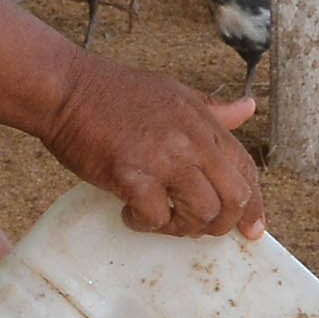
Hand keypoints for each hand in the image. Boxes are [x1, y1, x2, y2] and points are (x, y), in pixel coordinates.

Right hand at [33, 51, 264, 239]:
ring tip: (161, 219)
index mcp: (202, 121)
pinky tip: (130, 213)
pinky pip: (155, 217)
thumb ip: (212, 110)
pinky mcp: (130, 175)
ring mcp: (162, 158)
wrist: (65, 89)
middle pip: (232, 197)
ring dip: (183, 227)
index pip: (245, 169)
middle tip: (198, 228)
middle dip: (223, 224)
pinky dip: (145, 224)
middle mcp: (190, 140)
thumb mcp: (173, 92)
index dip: (253, 204)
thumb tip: (248, 108)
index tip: (252, 229)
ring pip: (201, 213)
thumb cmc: (112, 92)